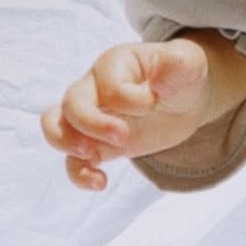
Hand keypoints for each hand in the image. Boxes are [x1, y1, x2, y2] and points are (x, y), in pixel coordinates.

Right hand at [41, 38, 212, 190]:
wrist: (186, 100)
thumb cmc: (182, 77)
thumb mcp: (190, 64)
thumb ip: (178, 63)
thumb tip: (164, 72)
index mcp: (114, 65)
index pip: (109, 84)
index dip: (131, 99)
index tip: (154, 103)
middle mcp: (95, 88)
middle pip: (71, 103)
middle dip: (92, 123)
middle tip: (124, 136)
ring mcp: (92, 117)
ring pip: (56, 127)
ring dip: (66, 143)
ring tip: (92, 156)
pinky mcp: (98, 144)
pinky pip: (73, 160)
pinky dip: (79, 173)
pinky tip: (100, 182)